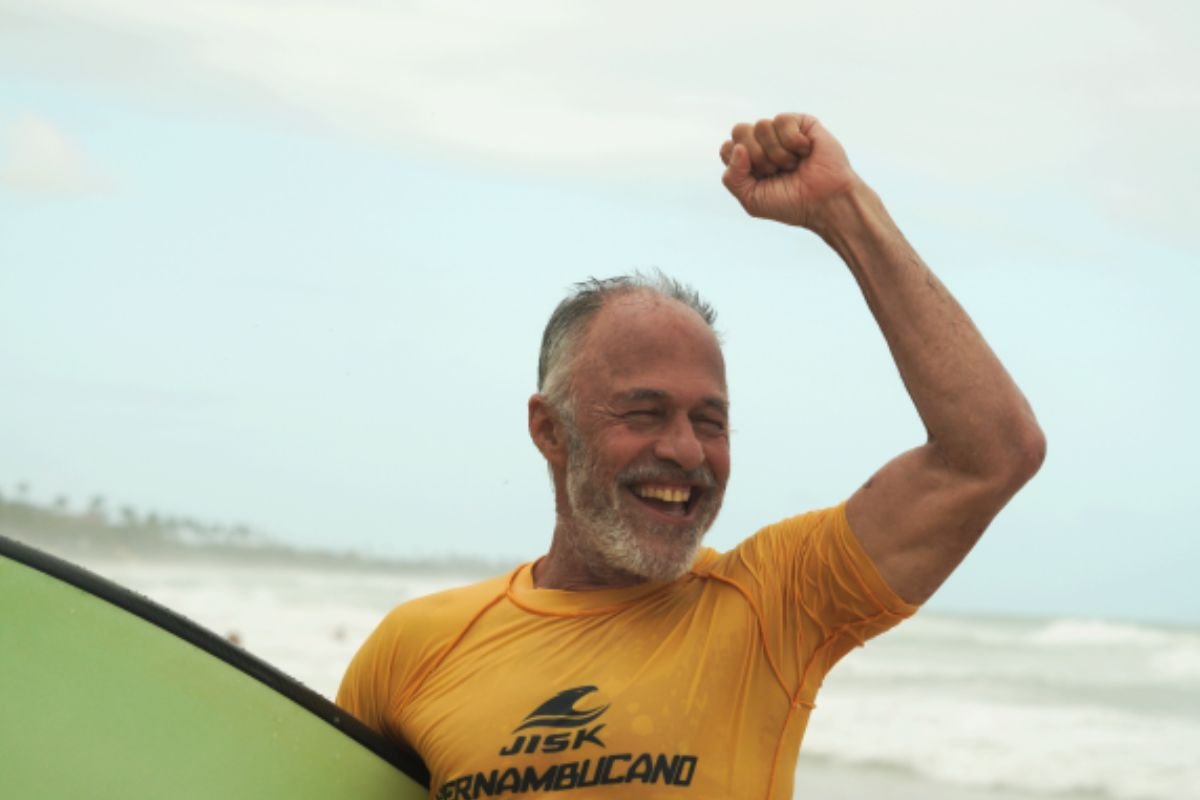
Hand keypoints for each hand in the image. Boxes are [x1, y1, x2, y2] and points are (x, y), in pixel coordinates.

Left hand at [719, 113, 860, 230]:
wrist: (825, 202)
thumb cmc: (790, 203)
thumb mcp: (752, 199)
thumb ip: (732, 177)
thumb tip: (737, 147)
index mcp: (747, 160)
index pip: (727, 148)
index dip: (741, 164)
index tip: (760, 179)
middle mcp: (761, 143)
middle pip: (740, 131)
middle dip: (758, 157)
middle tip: (777, 171)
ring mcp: (780, 132)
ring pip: (761, 125)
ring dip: (778, 153)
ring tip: (793, 164)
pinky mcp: (800, 122)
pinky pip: (782, 120)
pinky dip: (793, 142)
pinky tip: (805, 152)